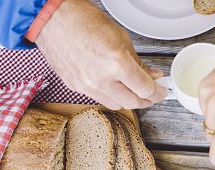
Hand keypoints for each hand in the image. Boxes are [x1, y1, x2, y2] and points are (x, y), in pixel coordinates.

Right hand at [35, 0, 166, 109]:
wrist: (52, 19)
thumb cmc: (83, 20)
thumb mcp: (121, 38)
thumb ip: (137, 62)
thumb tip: (150, 75)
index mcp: (116, 64)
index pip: (144, 89)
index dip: (157, 92)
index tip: (161, 90)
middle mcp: (101, 79)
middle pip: (132, 103)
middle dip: (146, 100)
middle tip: (152, 93)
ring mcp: (86, 86)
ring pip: (115, 105)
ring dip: (128, 100)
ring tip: (133, 90)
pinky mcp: (75, 87)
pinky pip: (99, 99)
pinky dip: (110, 96)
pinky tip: (114, 86)